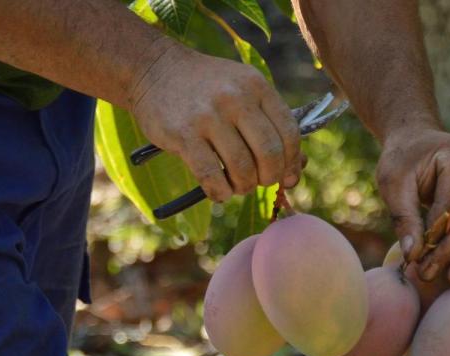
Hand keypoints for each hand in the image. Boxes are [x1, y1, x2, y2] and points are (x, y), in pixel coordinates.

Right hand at [130, 42, 302, 201]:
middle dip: (269, 178)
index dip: (292, 162)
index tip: (288, 178)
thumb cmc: (205, 87)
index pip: (289, 132)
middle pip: (269, 153)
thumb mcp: (241, 88)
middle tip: (260, 182)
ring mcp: (209, 116)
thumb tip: (296, 168)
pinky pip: (211, 175)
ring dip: (244, 187)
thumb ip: (267, 121)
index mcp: (256, 86)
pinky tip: (219, 191)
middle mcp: (236, 98)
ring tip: (238, 186)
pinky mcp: (183, 134)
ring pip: (241, 168)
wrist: (154, 69)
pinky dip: (220, 192)